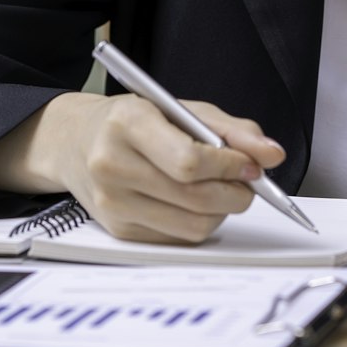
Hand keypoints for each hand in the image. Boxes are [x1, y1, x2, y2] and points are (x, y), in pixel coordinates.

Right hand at [45, 92, 284, 243]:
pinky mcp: (119, 230)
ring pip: (192, 226)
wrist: (74, 141)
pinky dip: (199, 223)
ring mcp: (112, 203)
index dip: (229, 167)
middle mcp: (112, 166)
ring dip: (221, 212)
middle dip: (235, 193)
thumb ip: (230, 129)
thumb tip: (272, 155)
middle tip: (247, 182)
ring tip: (221, 191)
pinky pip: (178, 238)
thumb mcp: (178, 107)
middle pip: (195, 199)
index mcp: (126, 124)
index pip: (188, 161)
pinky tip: (194, 202)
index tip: (250, 164)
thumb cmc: (131, 121)